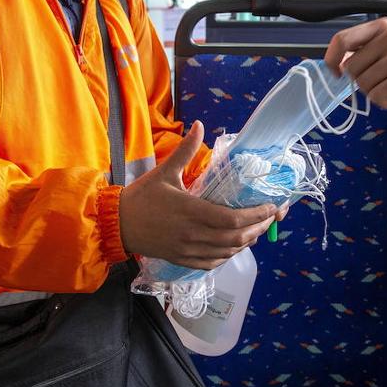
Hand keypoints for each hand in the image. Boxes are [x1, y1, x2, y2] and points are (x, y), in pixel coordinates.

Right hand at [120, 121, 276, 269]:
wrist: (115, 225)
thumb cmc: (141, 197)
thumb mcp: (164, 171)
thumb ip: (186, 150)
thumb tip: (199, 124)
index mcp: (190, 211)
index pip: (232, 219)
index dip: (256, 215)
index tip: (271, 206)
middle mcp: (192, 234)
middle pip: (235, 238)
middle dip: (258, 228)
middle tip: (271, 217)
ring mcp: (187, 250)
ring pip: (227, 252)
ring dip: (247, 242)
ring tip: (258, 229)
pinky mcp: (182, 259)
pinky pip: (212, 263)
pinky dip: (228, 255)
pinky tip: (234, 245)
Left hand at [324, 18, 386, 130]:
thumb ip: (362, 52)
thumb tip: (334, 61)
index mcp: (384, 27)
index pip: (342, 39)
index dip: (331, 59)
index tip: (336, 72)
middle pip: (351, 67)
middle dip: (362, 81)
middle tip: (384, 80)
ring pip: (363, 84)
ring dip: (375, 93)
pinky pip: (377, 96)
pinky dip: (385, 101)